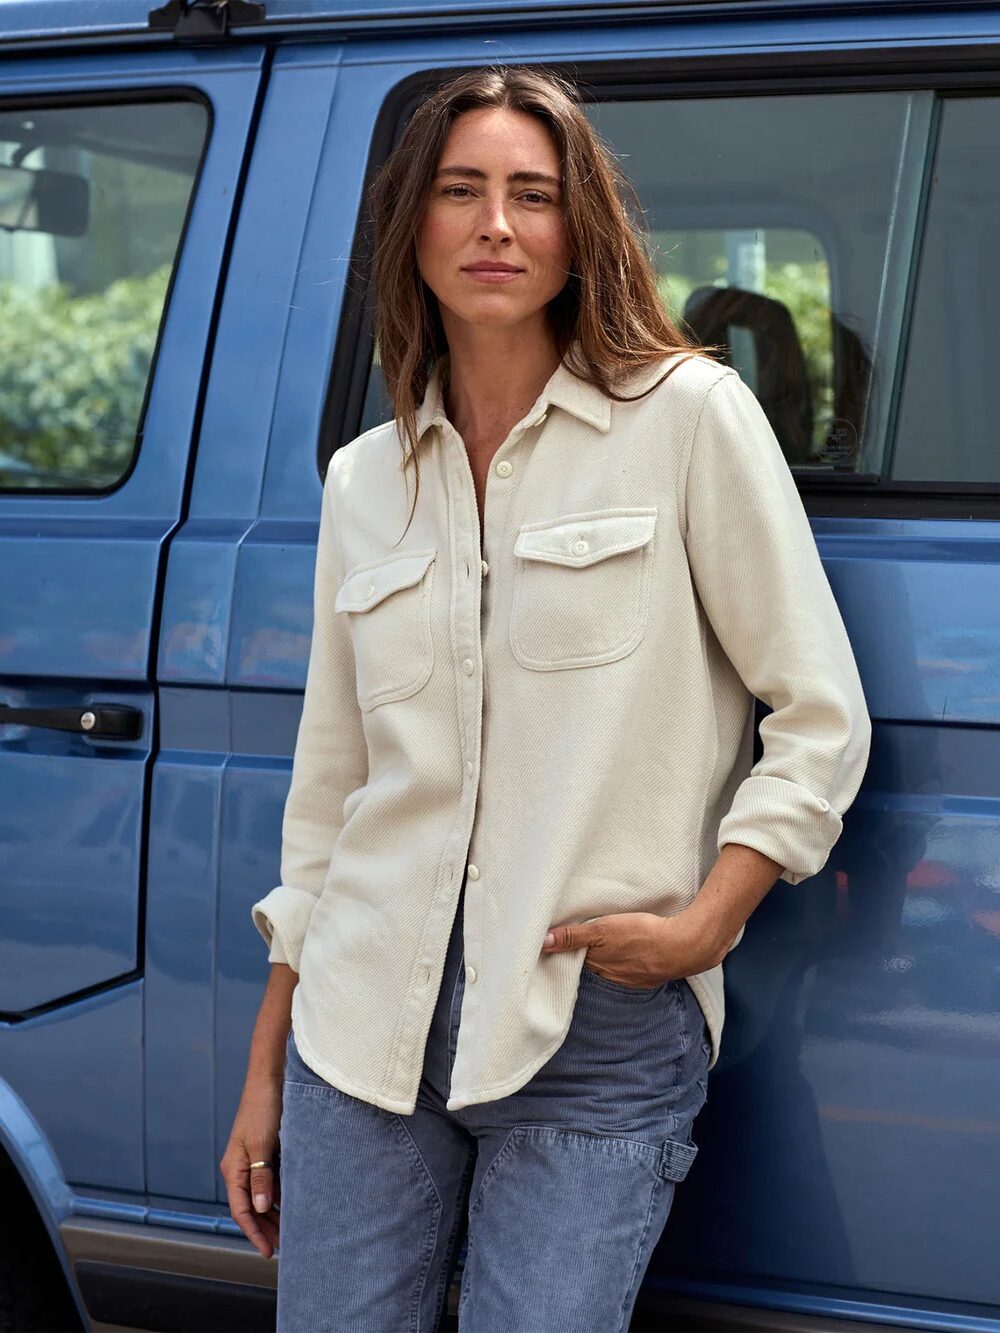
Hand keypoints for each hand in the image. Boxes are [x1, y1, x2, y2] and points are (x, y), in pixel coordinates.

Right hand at [220, 1074, 282, 1259]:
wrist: (271, 1077)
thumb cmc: (263, 1108)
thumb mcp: (262, 1145)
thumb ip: (260, 1178)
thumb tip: (259, 1209)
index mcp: (233, 1168)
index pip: (241, 1210)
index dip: (254, 1233)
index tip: (269, 1251)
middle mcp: (241, 1166)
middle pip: (250, 1206)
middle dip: (265, 1228)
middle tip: (284, 1247)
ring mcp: (254, 1158)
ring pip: (262, 1195)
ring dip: (274, 1213)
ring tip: (291, 1230)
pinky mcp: (267, 1150)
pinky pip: (272, 1180)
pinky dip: (280, 1194)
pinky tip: (294, 1203)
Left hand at [541, 909, 730, 986]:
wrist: (684, 945)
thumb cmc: (642, 934)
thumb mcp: (603, 930)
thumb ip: (573, 936)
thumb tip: (543, 943)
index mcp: (600, 967)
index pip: (576, 962)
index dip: (569, 952)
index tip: (561, 943)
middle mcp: (614, 977)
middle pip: (593, 967)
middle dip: (587, 957)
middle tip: (580, 942)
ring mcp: (634, 978)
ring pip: (613, 968)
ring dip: (608, 959)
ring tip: (605, 945)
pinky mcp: (651, 974)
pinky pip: (632, 969)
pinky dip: (628, 961)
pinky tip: (631, 951)